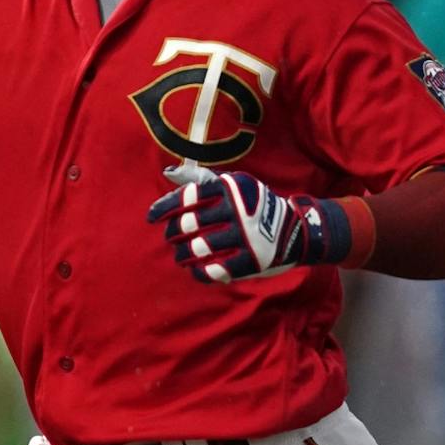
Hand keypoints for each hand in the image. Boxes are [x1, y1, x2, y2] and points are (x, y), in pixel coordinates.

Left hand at [147, 167, 340, 283]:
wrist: (293, 228)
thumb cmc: (250, 204)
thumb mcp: (230, 183)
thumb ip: (198, 178)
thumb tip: (168, 172)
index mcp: (230, 188)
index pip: (188, 197)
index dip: (165, 208)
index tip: (151, 217)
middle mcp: (239, 210)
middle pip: (190, 224)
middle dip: (173, 233)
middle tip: (171, 237)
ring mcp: (247, 236)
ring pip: (199, 248)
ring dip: (183, 254)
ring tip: (180, 255)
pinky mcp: (253, 260)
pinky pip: (216, 270)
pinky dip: (200, 272)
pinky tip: (195, 270)